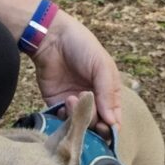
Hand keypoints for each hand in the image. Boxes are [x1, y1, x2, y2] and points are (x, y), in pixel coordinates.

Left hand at [31, 10, 120, 133]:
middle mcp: (92, 100)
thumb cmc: (81, 46)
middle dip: (94, 121)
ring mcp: (74, 103)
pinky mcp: (55, 103)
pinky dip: (64, 117)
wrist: (51, 37)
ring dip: (78, 116)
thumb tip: (113, 122)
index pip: (114, 117)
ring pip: (80, 123)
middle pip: (97, 125)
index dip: (111, 126)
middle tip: (89, 110)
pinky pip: (62, 120)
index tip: (106, 126)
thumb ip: (108, 93)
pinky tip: (64, 102)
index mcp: (107, 91)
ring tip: (72, 98)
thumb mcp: (101, 66)